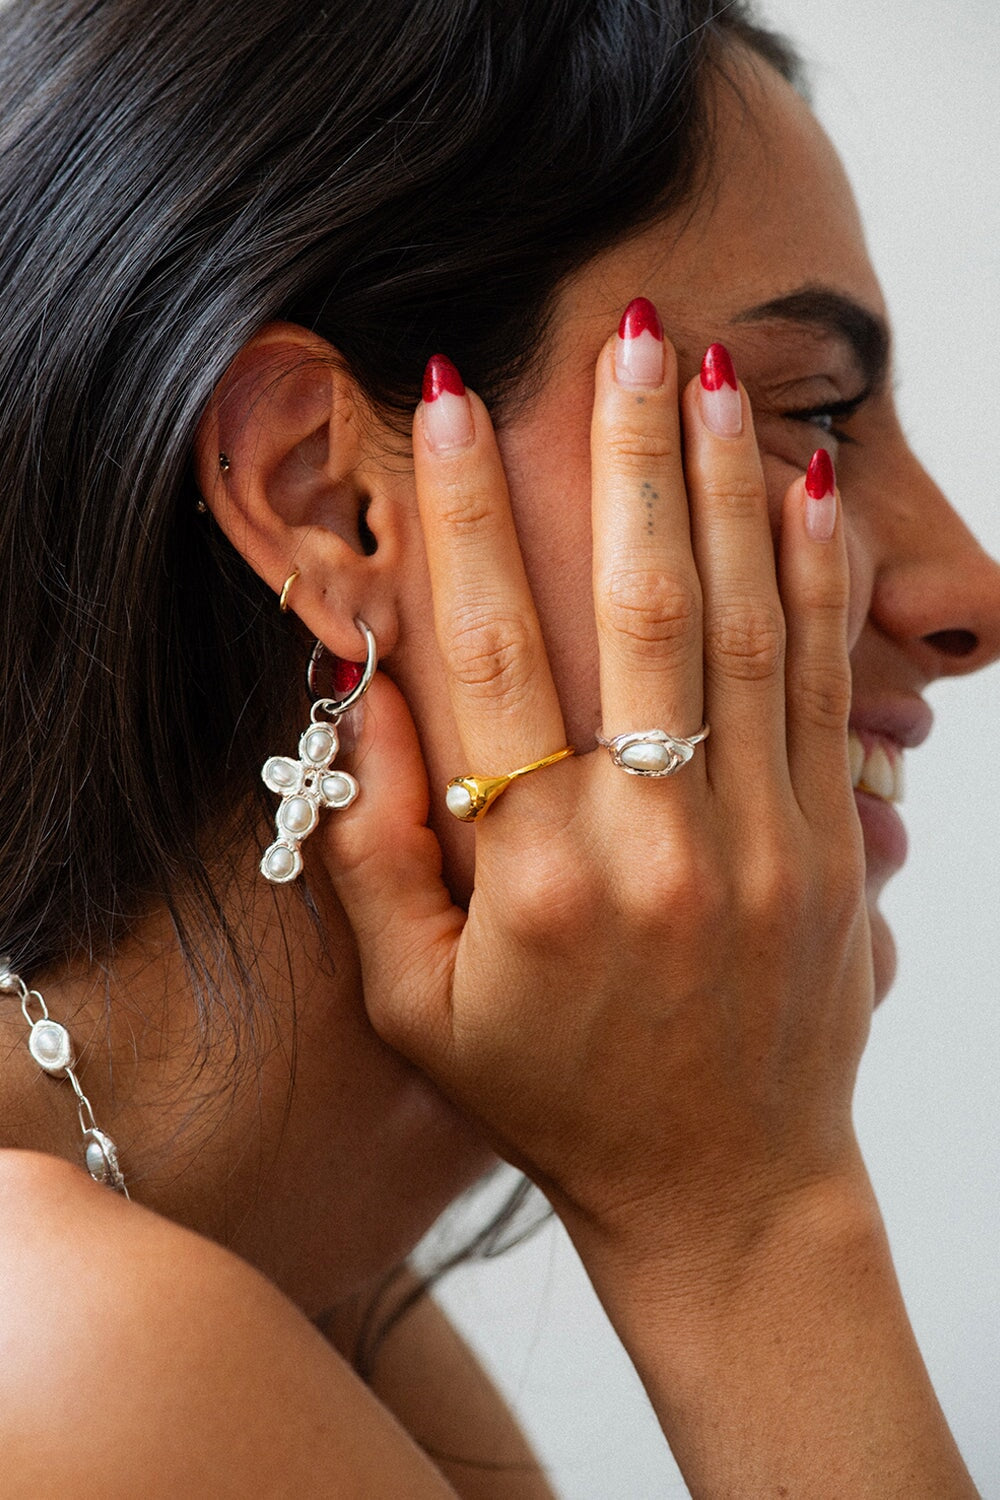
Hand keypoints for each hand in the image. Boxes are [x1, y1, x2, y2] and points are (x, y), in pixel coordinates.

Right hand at [321, 312, 873, 1272]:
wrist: (722, 1186)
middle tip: (619, 337)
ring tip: (711, 373)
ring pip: (742, 625)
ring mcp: (758, 841)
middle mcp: (649, 843)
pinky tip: (805, 485)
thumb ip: (374, 850)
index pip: (488, 657)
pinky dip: (815, 577)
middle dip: (622, 455)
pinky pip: (822, 687)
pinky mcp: (831, 848)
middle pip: (634, 608)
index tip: (451, 408)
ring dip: (724, 485)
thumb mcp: (416, 1003)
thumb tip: (362, 690)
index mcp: (529, 879)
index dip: (463, 521)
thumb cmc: (553, 1094)